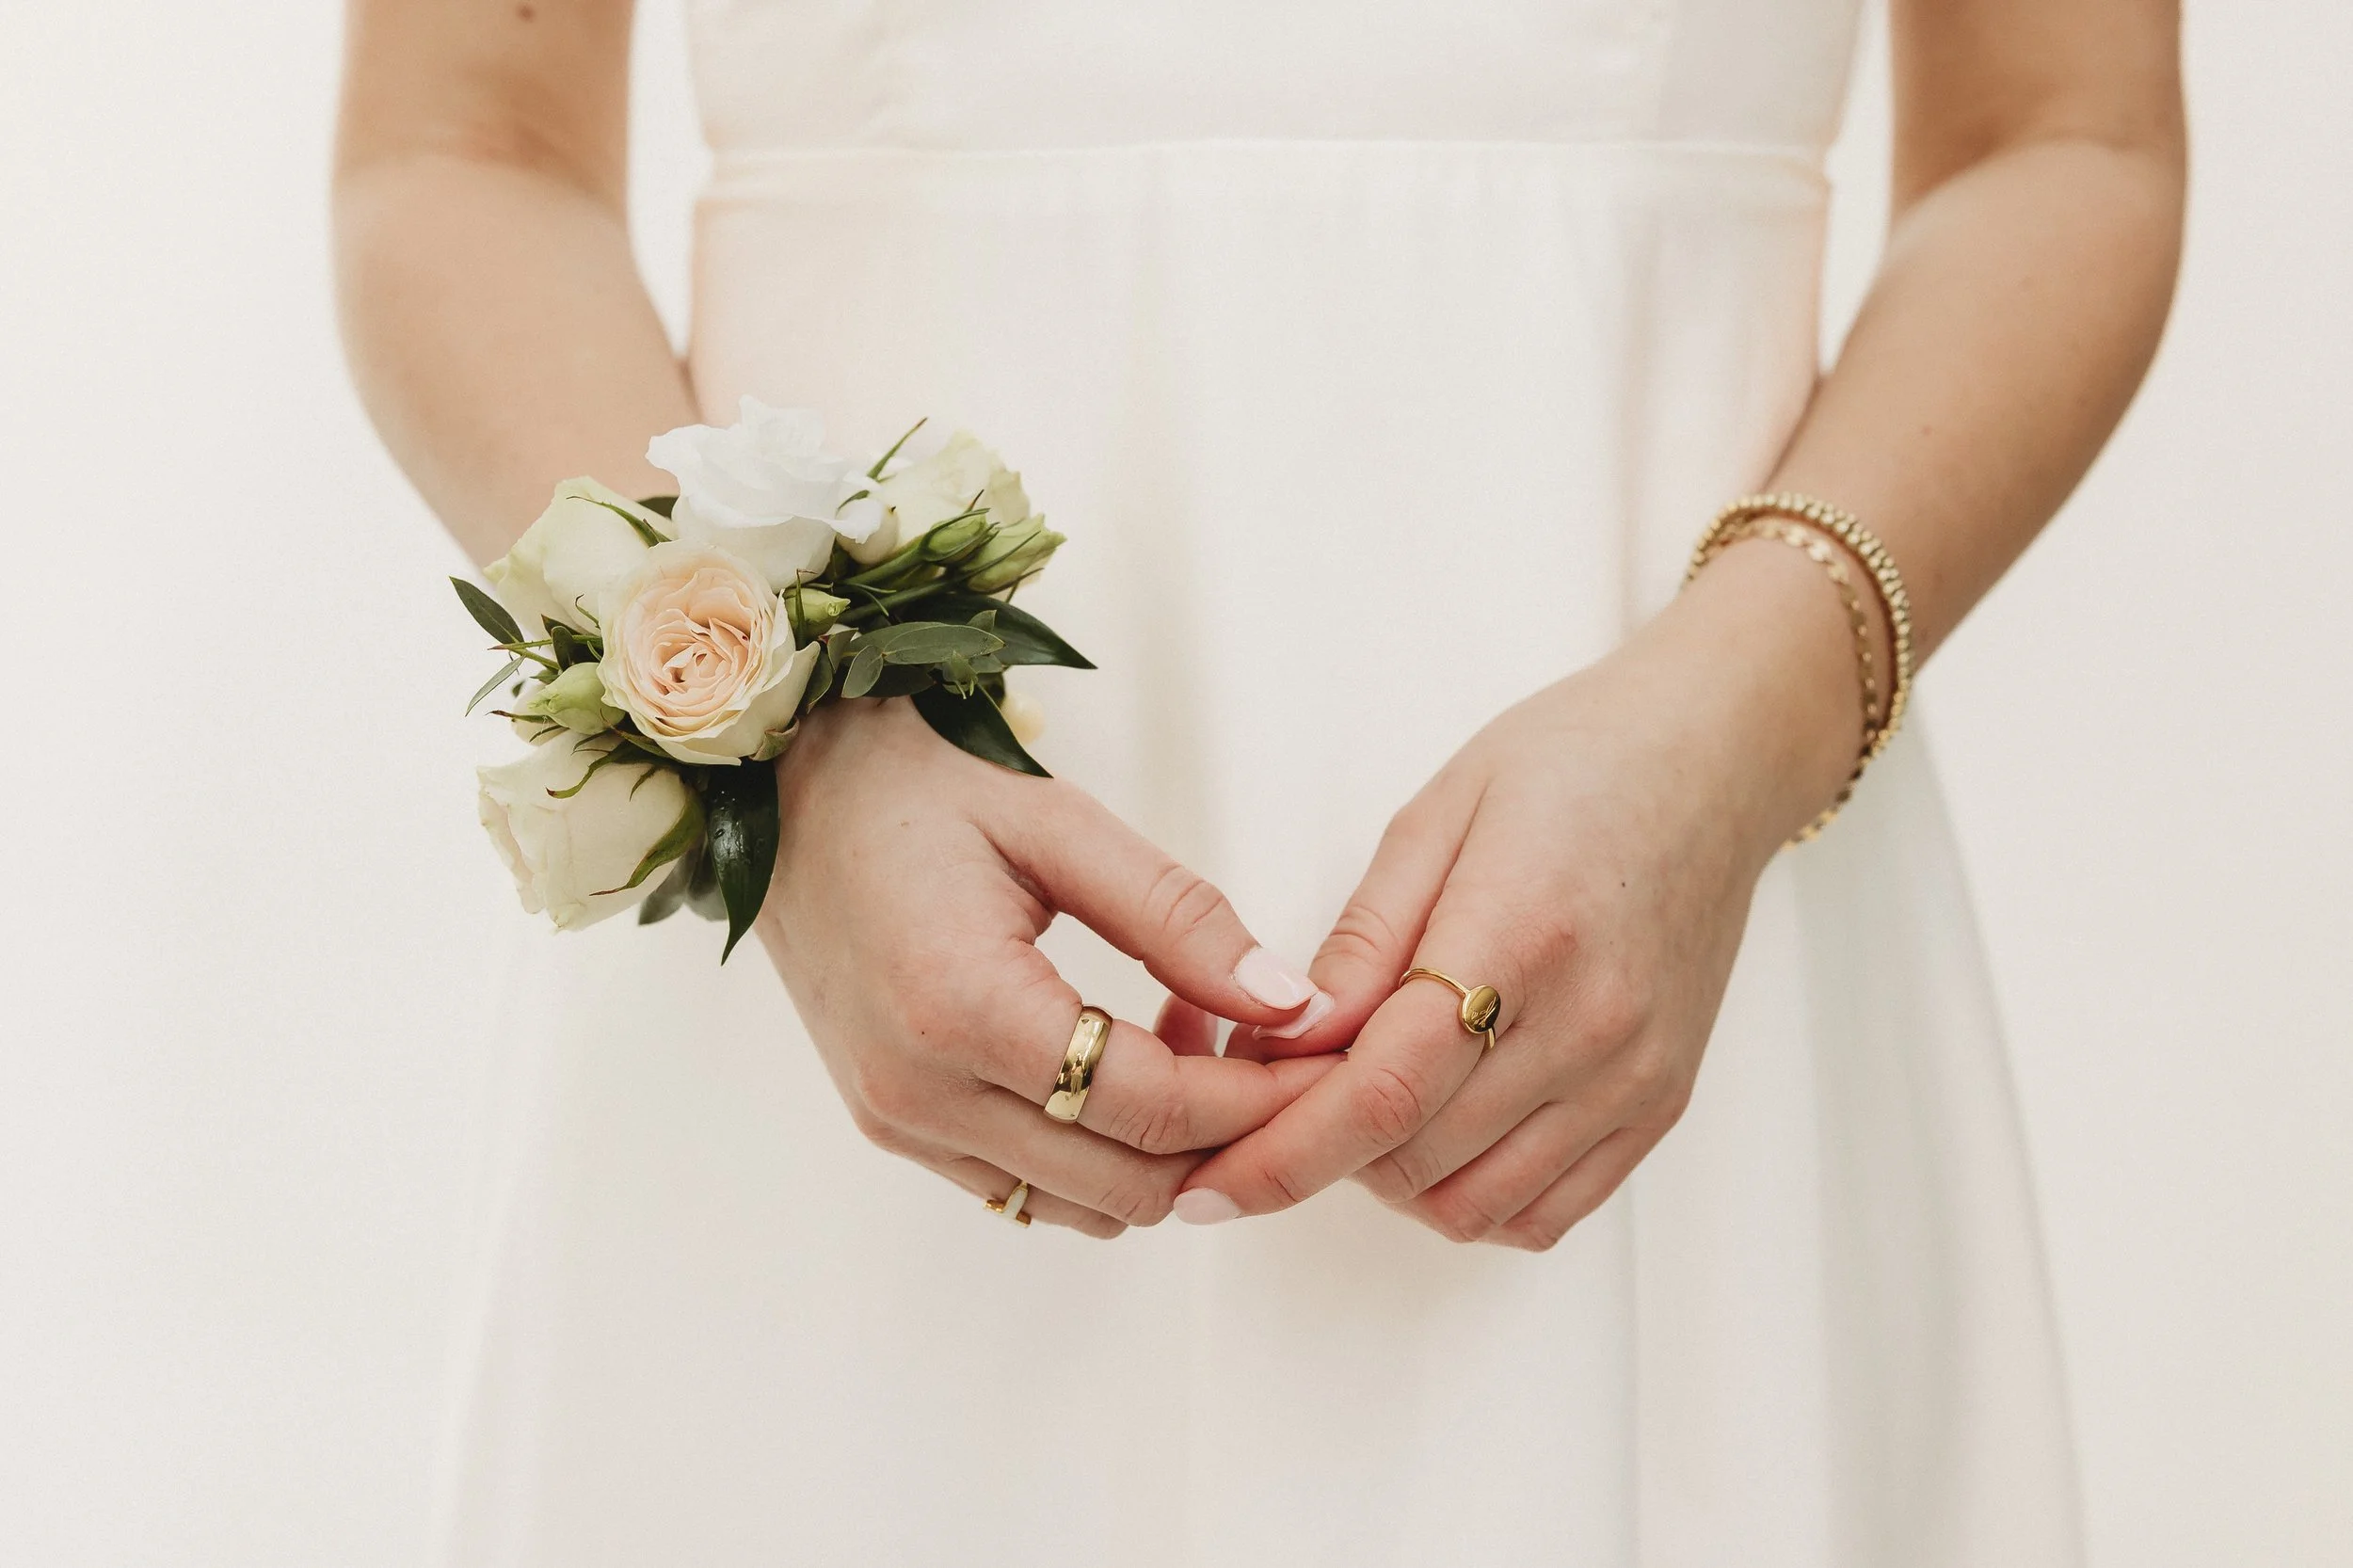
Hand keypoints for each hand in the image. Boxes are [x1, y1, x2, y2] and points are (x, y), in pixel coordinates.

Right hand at [758, 697, 1336, 1237]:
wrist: (781, 793)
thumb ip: (1180, 919)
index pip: (1153, 1107)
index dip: (1258, 1097)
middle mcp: (920, 1092)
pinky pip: (1027, 1188)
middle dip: (1228, 1137)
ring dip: (1165, 1151)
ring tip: (1195, 1045)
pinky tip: (1125, 1063)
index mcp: (962, 1007)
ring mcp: (898, 1121)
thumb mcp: (1060, 824)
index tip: (1325, 1057)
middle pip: (1129, 1184)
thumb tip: (1289, 1004)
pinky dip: (1100, 1153)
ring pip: (1084, 1207)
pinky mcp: (891, 1125)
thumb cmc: (914, 786)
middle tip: (1282, 1060)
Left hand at [1179, 541, 1867, 1246]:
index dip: (1282, 1152)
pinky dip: (1469, 1198)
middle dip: (1318, 1148)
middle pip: (1414, 1158)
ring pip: (1473, 1206)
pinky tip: (1438, 1131)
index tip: (1204, 1183)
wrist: (1715, 760)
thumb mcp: (1436, 815)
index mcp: (1520, 935)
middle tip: (1282, 1090)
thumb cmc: (1570, 764)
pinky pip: (1545, 1213)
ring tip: (1366, 1098)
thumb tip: (1282, 1043)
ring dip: (1390, 1179)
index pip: (1383, 1090)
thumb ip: (1361, 942)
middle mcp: (1590, 1025)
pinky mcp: (1659, 1105)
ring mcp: (1633, 1077)